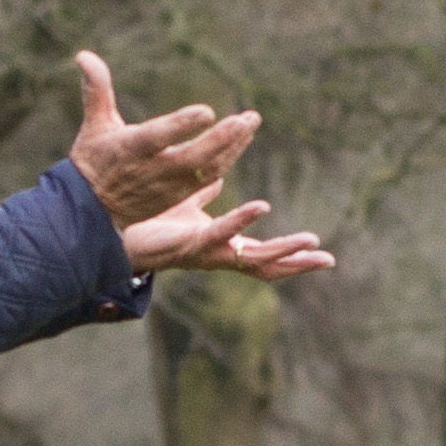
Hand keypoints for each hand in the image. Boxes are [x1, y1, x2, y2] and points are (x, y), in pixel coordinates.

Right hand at [64, 47, 255, 228]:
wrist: (93, 210)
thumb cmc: (95, 159)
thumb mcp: (94, 123)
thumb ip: (96, 89)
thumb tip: (83, 55)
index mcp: (131, 149)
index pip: (159, 137)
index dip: (182, 125)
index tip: (206, 112)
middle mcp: (153, 170)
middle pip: (193, 157)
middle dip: (222, 139)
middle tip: (246, 119)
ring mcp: (169, 186)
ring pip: (207, 168)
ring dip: (233, 147)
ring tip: (250, 123)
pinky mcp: (179, 196)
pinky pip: (209, 178)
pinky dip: (227, 158)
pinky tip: (242, 140)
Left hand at [117, 184, 333, 281]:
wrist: (118, 234)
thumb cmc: (152, 225)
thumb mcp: (186, 206)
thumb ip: (203, 194)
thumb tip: (214, 179)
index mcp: (222, 247)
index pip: (264, 255)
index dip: (291, 254)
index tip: (321, 253)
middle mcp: (218, 254)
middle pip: (267, 265)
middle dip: (298, 264)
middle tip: (328, 260)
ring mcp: (207, 252)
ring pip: (253, 257)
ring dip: (283, 249)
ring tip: (310, 240)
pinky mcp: (191, 243)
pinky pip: (221, 233)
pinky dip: (242, 221)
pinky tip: (262, 207)